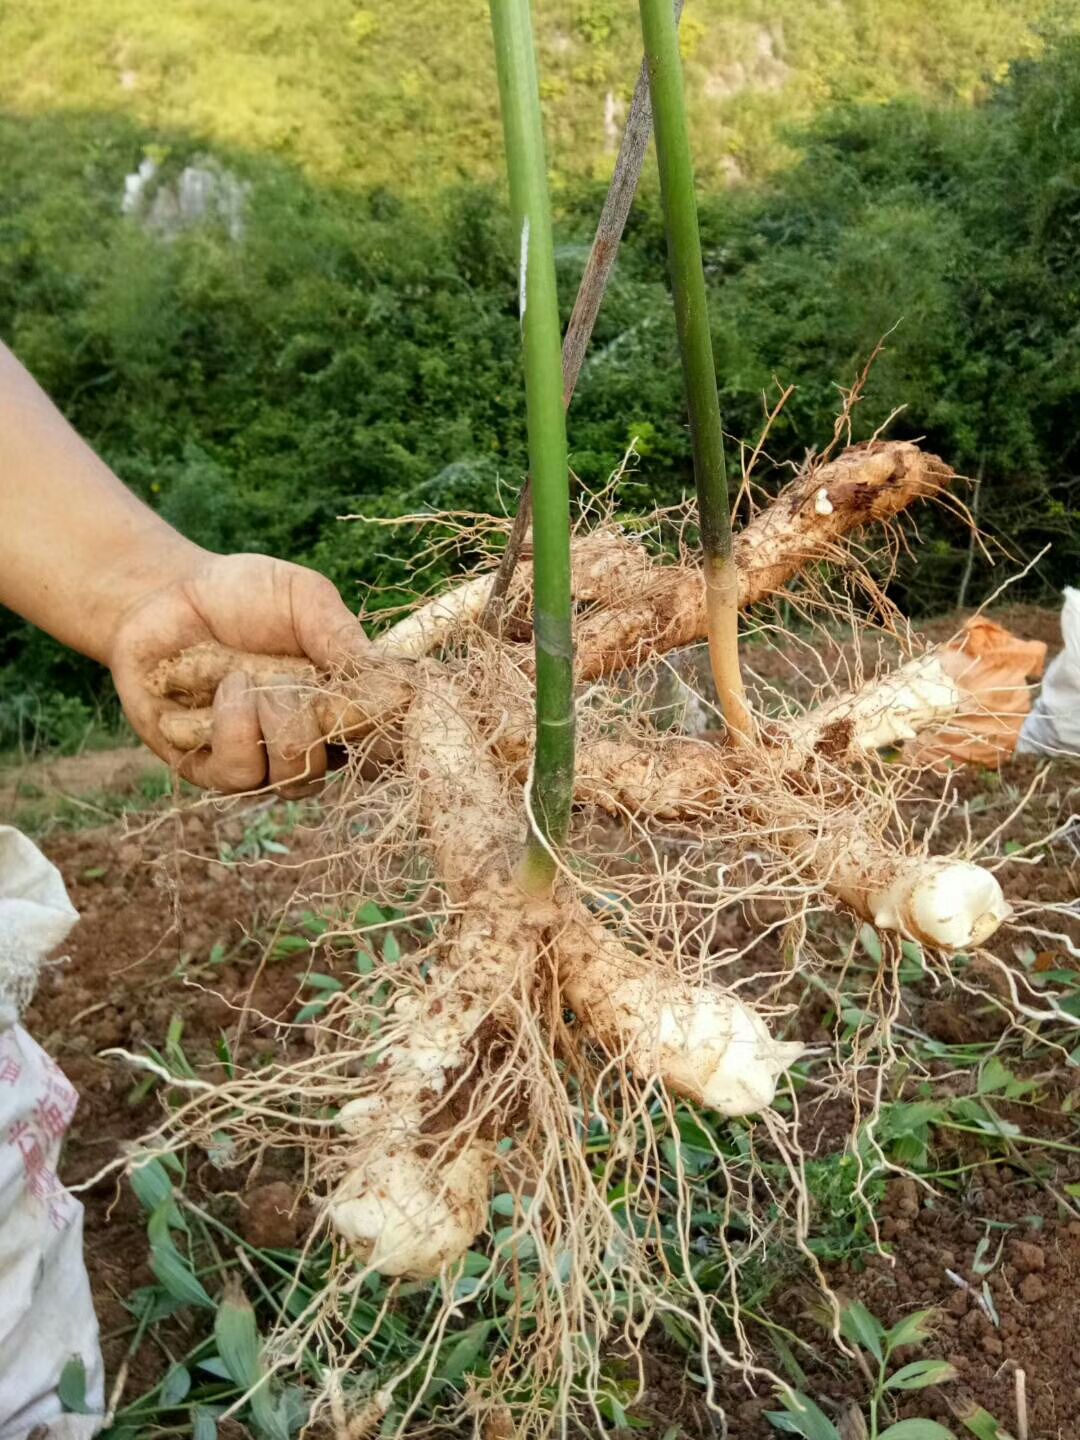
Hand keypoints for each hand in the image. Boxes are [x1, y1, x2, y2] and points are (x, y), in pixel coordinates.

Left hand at [109, 551, 371, 794]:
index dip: (383, 729)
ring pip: (294, 776)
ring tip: (241, 679)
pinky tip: (220, 691)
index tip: (367, 700)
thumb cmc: (241, 594)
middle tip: (288, 677)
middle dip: (316, 718)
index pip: (384, 741)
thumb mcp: (303, 596)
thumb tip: (390, 683)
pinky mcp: (213, 770)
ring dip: (271, 721)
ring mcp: (262, 760)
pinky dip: (231, 728)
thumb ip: (341, 635)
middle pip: (338, 763)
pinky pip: (239, 774)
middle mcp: (310, 740)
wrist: (163, 596)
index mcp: (343, 702)